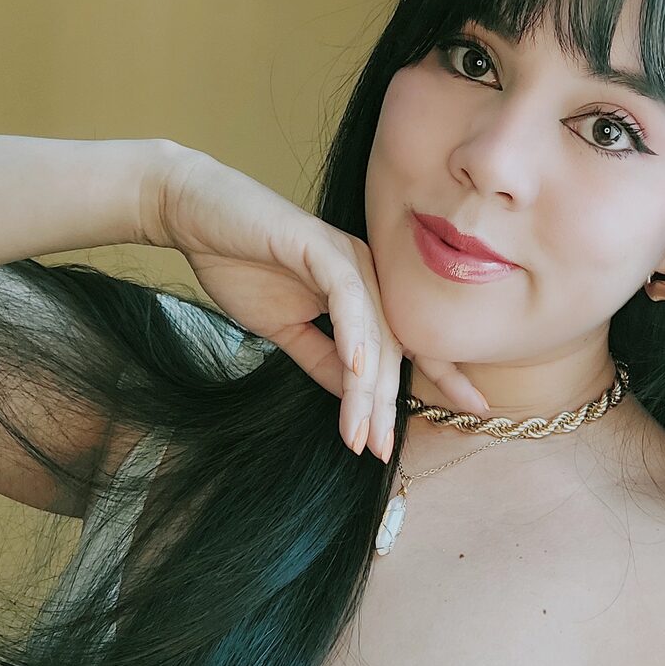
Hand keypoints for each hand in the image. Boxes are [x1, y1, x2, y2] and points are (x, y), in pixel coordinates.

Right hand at [150, 148, 489, 460]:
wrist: (193, 215)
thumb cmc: (239, 265)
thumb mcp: (286, 328)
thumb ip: (322, 359)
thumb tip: (353, 394)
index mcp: (363, 293)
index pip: (406, 342)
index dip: (441, 375)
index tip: (470, 411)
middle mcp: (366, 274)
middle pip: (391, 347)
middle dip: (387, 404)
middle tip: (381, 450)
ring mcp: (346, 257)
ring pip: (371, 331)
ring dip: (366, 388)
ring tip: (361, 433)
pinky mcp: (318, 245)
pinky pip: (345, 295)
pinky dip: (353, 334)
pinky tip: (356, 370)